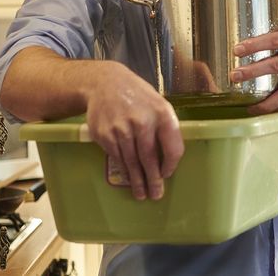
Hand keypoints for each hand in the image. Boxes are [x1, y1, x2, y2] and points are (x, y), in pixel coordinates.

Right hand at [84, 64, 183, 200]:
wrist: (105, 83)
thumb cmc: (137, 95)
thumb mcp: (157, 103)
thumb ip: (165, 127)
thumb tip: (169, 157)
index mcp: (162, 114)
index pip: (173, 148)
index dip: (171, 165)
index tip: (167, 174)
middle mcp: (143, 122)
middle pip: (150, 159)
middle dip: (153, 180)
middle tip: (155, 195)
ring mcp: (122, 129)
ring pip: (132, 162)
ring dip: (137, 181)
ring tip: (141, 194)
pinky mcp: (105, 135)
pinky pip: (117, 157)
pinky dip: (123, 170)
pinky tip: (128, 177)